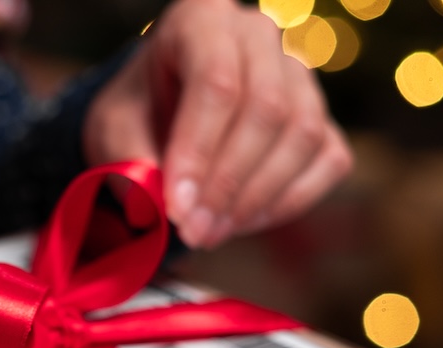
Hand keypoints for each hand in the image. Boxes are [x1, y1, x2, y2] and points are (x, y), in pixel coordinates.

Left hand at [83, 0, 352, 248]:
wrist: (157, 119)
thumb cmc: (136, 117)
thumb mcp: (114, 134)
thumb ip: (132, 166)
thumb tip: (163, 210)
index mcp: (201, 19)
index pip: (216, 82)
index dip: (198, 153)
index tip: (177, 209)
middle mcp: (259, 36)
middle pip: (266, 109)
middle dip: (228, 185)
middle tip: (194, 232)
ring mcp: (299, 74)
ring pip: (304, 135)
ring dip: (257, 198)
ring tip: (211, 232)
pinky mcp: (323, 117)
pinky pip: (328, 160)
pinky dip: (289, 202)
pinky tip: (243, 222)